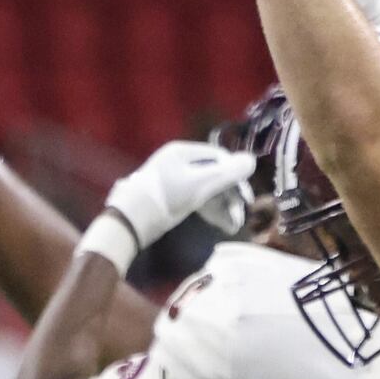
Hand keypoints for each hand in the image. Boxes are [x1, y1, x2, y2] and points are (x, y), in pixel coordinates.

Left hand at [100, 139, 267, 248]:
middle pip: (213, 175)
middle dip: (229, 196)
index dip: (236, 176)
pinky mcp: (169, 199)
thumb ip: (226, 173)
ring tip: (232, 226)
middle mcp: (178, 162)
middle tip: (241, 216)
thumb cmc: (164, 199)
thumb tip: (251, 161)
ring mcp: (172, 180)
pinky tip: (222, 225)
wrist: (128, 223)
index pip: (219, 158)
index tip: (246, 197)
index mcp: (182, 152)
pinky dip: (209, 211)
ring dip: (222, 207)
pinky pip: (195, 200)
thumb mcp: (198, 185)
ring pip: (205, 190)